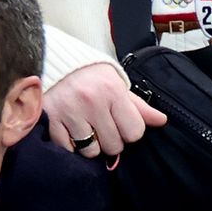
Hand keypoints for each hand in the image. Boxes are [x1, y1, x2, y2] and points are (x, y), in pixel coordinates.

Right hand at [43, 62, 166, 158]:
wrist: (50, 58)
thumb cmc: (88, 73)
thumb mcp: (115, 82)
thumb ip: (137, 105)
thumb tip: (161, 121)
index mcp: (112, 90)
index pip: (134, 132)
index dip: (129, 130)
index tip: (119, 121)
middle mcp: (91, 101)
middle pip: (114, 146)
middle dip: (110, 138)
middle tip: (101, 124)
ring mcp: (69, 111)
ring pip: (91, 151)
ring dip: (90, 144)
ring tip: (85, 127)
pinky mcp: (50, 119)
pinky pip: (67, 149)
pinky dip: (70, 144)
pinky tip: (69, 129)